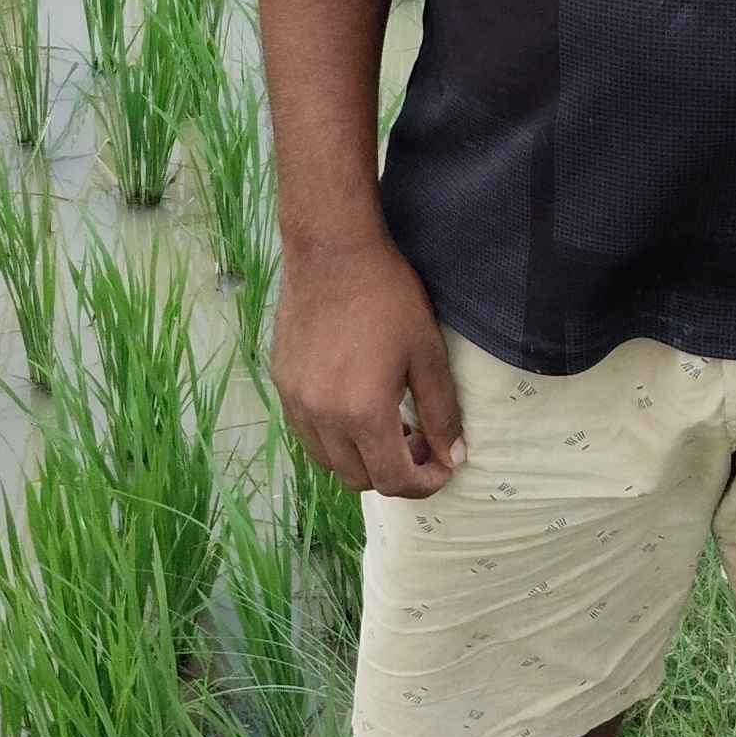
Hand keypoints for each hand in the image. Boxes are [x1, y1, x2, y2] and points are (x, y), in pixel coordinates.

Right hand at [272, 237, 465, 499]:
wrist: (332, 252)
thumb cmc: (388, 297)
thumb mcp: (427, 354)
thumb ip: (442, 412)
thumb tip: (453, 457)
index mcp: (364, 414)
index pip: (394, 481)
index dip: (425, 484)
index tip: (442, 467)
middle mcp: (323, 418)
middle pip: (360, 479)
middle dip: (395, 471)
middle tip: (419, 439)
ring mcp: (296, 403)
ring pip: (329, 462)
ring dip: (362, 458)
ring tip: (388, 424)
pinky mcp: (282, 384)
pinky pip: (308, 434)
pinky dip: (334, 437)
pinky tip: (355, 406)